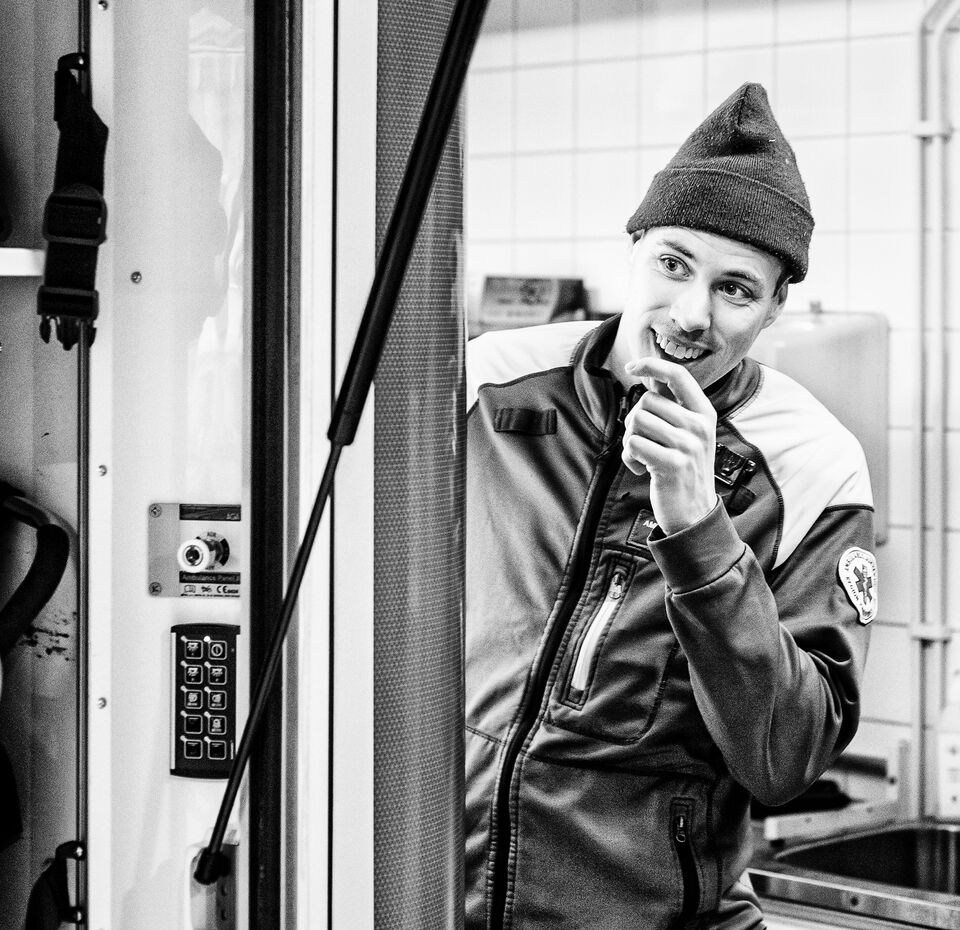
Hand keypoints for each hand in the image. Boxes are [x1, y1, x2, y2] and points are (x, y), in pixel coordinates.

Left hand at [621, 358, 718, 534]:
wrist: (694, 513)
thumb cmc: (683, 470)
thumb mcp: (688, 434)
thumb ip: (672, 408)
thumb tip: (649, 376)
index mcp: (704, 413)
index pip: (678, 375)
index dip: (652, 365)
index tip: (632, 367)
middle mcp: (699, 426)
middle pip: (646, 401)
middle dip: (634, 421)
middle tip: (645, 443)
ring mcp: (688, 445)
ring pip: (636, 421)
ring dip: (631, 440)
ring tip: (645, 457)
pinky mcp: (672, 464)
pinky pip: (632, 444)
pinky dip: (628, 458)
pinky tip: (641, 469)